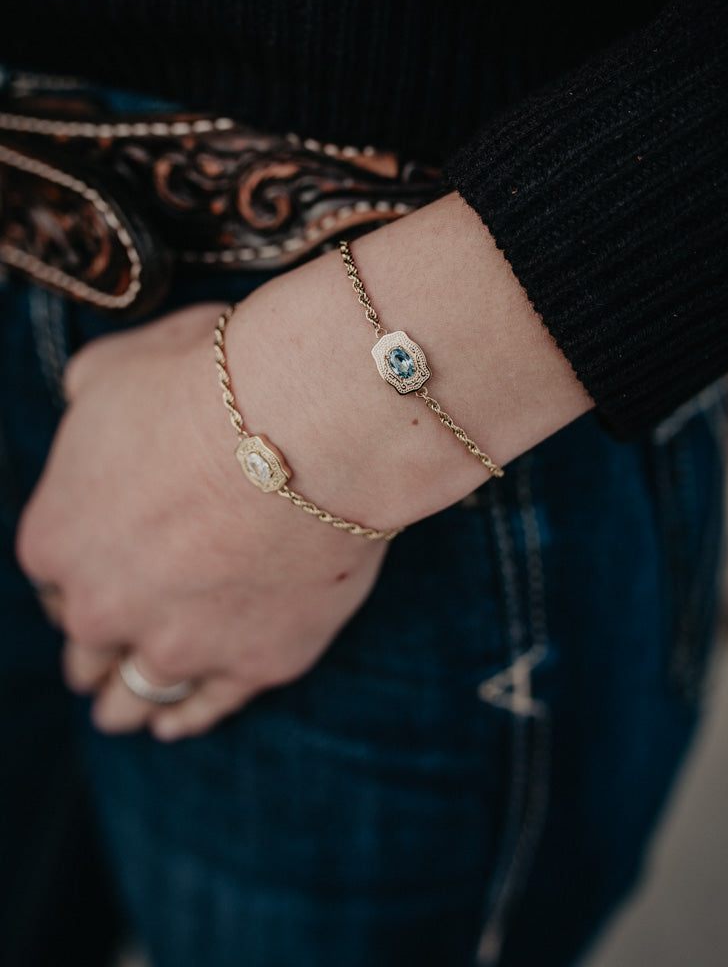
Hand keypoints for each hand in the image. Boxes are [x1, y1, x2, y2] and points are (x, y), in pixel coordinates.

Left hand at [16, 301, 386, 739]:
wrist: (311, 424)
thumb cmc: (211, 383)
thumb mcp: (111, 369)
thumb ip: (83, 405)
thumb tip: (88, 405)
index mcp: (58, 540)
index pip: (52, 577)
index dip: (79, 571)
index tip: (101, 567)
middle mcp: (107, 608)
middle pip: (87, 643)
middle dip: (94, 642)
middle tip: (103, 647)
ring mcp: (183, 643)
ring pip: (136, 695)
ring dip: (125, 702)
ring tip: (124, 713)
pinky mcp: (259, 661)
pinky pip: (213, 705)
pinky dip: (192, 715)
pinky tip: (179, 721)